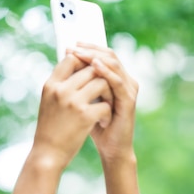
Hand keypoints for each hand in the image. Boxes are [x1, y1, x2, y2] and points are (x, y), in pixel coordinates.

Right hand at [32, 53, 114, 169]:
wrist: (47, 154)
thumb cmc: (49, 129)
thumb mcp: (48, 102)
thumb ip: (60, 86)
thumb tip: (76, 68)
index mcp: (51, 85)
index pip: (70, 59)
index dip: (84, 61)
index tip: (90, 71)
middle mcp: (61, 90)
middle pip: (91, 68)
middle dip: (101, 78)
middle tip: (103, 90)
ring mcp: (73, 102)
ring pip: (102, 83)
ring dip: (108, 94)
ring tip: (105, 105)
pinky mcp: (85, 116)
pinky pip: (106, 104)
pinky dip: (108, 113)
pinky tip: (103, 122)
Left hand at [70, 43, 138, 161]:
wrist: (110, 148)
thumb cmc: (95, 125)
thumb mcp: (85, 99)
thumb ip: (80, 82)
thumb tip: (65, 62)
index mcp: (116, 78)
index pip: (104, 55)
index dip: (88, 48)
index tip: (71, 45)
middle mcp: (125, 80)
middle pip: (110, 56)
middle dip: (90, 50)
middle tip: (74, 46)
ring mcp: (129, 89)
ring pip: (114, 65)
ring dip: (96, 57)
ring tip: (81, 53)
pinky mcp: (129, 100)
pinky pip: (118, 82)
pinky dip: (106, 72)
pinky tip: (94, 66)